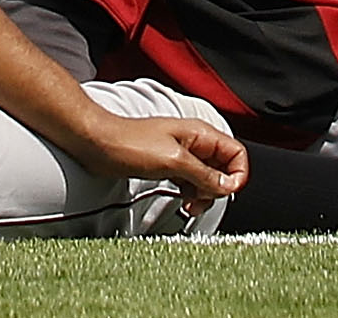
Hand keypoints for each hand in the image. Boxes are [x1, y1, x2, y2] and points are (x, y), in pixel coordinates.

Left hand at [76, 112, 248, 208]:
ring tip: (190, 204)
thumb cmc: (130, 144)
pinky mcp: (169, 166)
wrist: (99, 145)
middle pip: (224, 167)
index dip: (237, 174)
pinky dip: (191, 193)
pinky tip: (183, 201)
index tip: (226, 192)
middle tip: (201, 199)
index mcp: (200, 134)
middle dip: (218, 187)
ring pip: (208, 177)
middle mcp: (194, 143)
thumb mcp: (173, 161)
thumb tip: (228, 185)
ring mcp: (182, 155)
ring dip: (204, 193)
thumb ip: (204, 174)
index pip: (236, 152)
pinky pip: (191, 181)